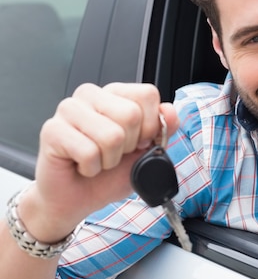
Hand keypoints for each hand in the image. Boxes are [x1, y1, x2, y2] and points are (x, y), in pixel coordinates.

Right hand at [22, 83, 178, 241]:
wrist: (77, 199)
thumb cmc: (108, 174)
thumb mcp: (147, 151)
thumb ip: (163, 130)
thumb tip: (169, 111)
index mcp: (116, 94)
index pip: (147, 94)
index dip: (151, 124)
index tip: (140, 141)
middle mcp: (91, 95)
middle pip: (131, 114)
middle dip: (129, 145)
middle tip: (114, 153)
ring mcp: (69, 110)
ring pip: (112, 135)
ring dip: (109, 159)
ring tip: (98, 160)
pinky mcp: (52, 130)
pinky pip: (88, 152)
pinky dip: (91, 168)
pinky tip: (81, 166)